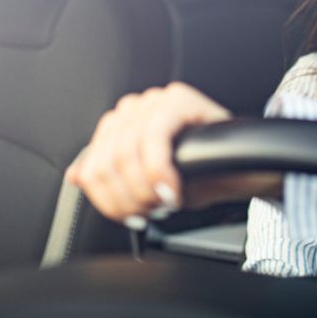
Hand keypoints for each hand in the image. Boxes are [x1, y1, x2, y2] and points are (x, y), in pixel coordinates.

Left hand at [65, 82, 230, 222]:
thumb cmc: (196, 174)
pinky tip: (173, 190)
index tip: (130, 217)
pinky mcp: (178, 99)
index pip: (92, 165)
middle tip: (150, 214)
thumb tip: (76, 176)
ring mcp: (155, 100)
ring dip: (144, 190)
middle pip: (106, 162)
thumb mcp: (145, 183)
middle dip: (128, 198)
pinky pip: (155, 138)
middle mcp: (133, 108)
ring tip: (164, 203)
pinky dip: (160, 172)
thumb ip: (110, 176)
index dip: (108, 199)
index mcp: (119, 125)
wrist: (240, 168)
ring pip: (126, 153)